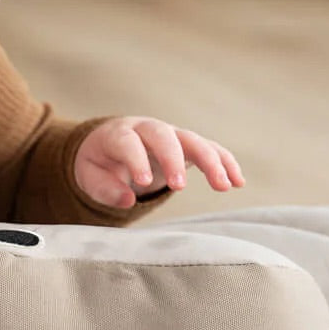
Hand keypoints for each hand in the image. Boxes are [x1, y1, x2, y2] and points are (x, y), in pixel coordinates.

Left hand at [74, 116, 244, 209]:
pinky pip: (209, 148)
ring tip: (223, 186)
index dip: (136, 159)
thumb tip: (127, 200)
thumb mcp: (90, 175)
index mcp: (117, 133)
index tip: (144, 182)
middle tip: (180, 187)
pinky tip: (238, 181)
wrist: (109, 146)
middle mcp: (146, 129)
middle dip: (173, 159)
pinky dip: (224, 161)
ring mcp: (169, 135)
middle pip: (163, 136)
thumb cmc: (99, 162)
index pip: (127, 142)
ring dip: (209, 160)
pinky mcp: (186, 145)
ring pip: (192, 140)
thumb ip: (105, 188)